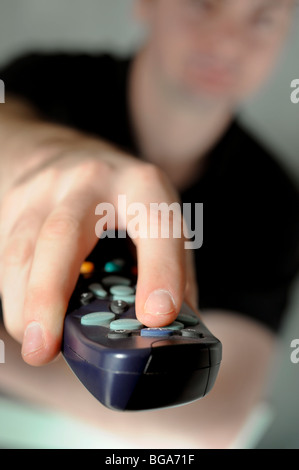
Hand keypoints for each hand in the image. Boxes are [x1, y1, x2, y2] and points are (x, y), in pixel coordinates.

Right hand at [0, 141, 198, 365]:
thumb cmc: (122, 200)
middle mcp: (92, 180)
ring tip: (38, 347)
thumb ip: (172, 271)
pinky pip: (7, 254)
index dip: (160, 271)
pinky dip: (15, 293)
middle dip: (51, 296)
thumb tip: (174, 332)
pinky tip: (28, 317)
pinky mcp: (17, 202)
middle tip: (48, 349)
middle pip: (63, 235)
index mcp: (142, 186)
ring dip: (25, 305)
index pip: (156, 225)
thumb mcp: (158, 220)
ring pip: (23, 249)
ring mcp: (47, 189)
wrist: (68, 154)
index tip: (155, 317)